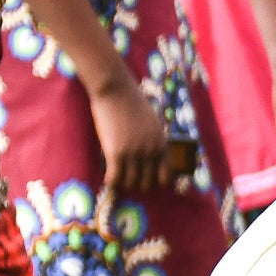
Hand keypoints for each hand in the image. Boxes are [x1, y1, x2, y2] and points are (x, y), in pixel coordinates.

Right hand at [89, 81, 180, 195]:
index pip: (166, 177)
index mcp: (161, 145)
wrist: (116, 90)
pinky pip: (115, 179)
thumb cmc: (132, 103)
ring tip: (117, 177)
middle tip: (129, 179)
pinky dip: (112, 182)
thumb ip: (154, 141)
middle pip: (148, 184)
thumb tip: (151, 156)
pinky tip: (108, 177)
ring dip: (124, 183)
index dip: (156, 182)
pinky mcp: (116, 153)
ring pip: (131, 183)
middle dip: (138, 184)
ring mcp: (133, 153)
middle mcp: (150, 152)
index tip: (146, 179)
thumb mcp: (152, 124)